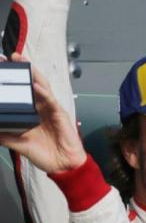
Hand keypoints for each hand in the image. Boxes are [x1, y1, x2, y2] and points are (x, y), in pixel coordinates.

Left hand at [0, 54, 86, 173]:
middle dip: (24, 69)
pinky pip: (51, 101)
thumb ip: (4, 135)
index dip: (15, 79)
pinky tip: (36, 85)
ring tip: (23, 62)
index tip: (2, 67)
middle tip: (12, 57)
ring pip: (43, 87)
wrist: (63, 165)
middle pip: (33, 83)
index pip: (23, 91)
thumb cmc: (45, 154)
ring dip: (33, 74)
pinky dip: (43, 92)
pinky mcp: (60, 114)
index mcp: (33, 112)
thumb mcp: (18, 144)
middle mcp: (42, 107)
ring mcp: (51, 109)